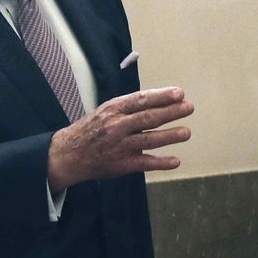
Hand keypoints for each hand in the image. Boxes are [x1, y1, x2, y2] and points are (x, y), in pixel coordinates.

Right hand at [47, 87, 193, 191]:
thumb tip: (161, 100)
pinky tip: (175, 161)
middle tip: (189, 107)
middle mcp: (117, 126)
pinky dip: (161, 162)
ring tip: (187, 132)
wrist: (69, 154)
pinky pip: (145, 163)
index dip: (162, 96)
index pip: (141, 100)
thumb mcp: (106, 111)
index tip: (179, 93)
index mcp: (114, 110)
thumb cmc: (92, 129)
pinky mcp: (122, 164)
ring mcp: (120, 146)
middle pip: (148, 118)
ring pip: (149, 140)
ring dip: (170, 136)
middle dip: (171, 112)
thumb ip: (129, 107)